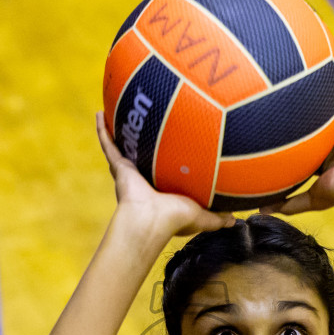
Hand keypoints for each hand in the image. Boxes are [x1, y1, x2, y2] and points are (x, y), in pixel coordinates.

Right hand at [95, 110, 233, 237]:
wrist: (151, 221)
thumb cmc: (175, 220)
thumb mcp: (202, 215)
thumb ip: (217, 217)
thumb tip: (234, 220)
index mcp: (161, 188)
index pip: (163, 171)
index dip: (166, 161)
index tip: (171, 146)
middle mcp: (143, 178)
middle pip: (141, 155)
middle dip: (140, 143)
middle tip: (142, 124)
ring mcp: (129, 171)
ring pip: (121, 147)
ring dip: (117, 131)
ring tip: (115, 112)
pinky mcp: (119, 166)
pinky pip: (108, 144)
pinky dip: (102, 130)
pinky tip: (99, 113)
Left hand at [257, 49, 333, 215]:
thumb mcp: (310, 197)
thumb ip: (287, 203)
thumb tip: (259, 211)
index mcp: (323, 147)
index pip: (306, 130)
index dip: (294, 120)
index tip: (276, 111)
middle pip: (318, 105)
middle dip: (307, 91)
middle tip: (288, 73)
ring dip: (328, 71)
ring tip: (315, 50)